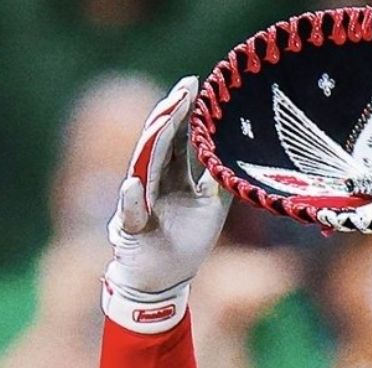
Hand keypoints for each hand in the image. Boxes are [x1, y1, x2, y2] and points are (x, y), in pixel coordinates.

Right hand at [102, 76, 230, 332]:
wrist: (165, 280)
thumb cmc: (187, 241)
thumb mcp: (213, 207)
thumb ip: (221, 180)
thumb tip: (241, 154)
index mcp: (172, 176)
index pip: (177, 138)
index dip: (184, 113)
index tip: (194, 83)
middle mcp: (153, 183)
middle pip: (160, 144)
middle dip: (170, 117)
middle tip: (182, 89)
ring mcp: (140, 204)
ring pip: (144, 169)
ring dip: (153, 144)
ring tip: (163, 117)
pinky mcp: (132, 230)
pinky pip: (130, 213)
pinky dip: (131, 199)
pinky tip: (133, 183)